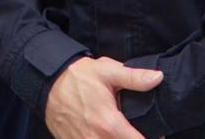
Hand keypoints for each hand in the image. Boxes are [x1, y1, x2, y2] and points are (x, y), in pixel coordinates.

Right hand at [44, 56, 162, 138]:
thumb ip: (134, 77)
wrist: (46, 82)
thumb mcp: (107, 71)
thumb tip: (158, 78)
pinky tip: (104, 133)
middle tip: (136, 131)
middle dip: (133, 138)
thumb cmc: (77, 76)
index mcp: (109, 124)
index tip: (156, 134)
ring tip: (121, 131)